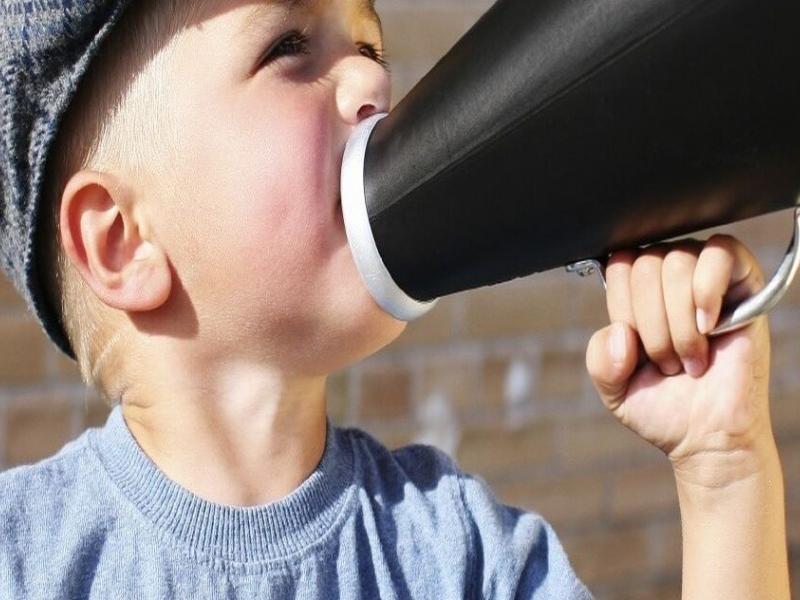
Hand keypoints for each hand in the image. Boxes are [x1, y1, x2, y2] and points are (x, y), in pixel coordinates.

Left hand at [585, 234, 773, 484]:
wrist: (709, 437)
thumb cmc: (665, 406)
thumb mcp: (614, 387)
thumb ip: (600, 359)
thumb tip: (621, 332)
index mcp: (637, 292)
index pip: (618, 264)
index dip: (623, 308)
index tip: (638, 349)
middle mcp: (669, 277)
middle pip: (645, 264)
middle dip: (651, 323)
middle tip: (668, 363)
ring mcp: (706, 276)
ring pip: (676, 261)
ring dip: (678, 321)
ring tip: (690, 358)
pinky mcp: (745, 282)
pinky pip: (720, 251)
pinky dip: (706, 290)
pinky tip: (707, 326)